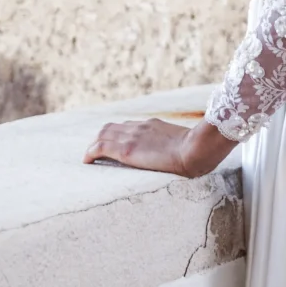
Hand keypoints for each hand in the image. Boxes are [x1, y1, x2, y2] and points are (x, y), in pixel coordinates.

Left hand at [84, 118, 235, 177]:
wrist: (197, 149)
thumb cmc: (198, 150)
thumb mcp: (185, 142)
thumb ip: (177, 144)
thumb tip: (184, 153)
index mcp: (152, 125)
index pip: (127, 126)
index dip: (116, 134)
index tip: (113, 144)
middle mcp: (138, 128)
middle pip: (110, 128)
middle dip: (100, 138)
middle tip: (95, 152)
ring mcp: (131, 137)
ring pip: (102, 135)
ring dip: (93, 145)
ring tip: (89, 158)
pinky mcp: (127, 150)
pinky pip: (100, 147)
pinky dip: (90, 152)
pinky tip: (87, 161)